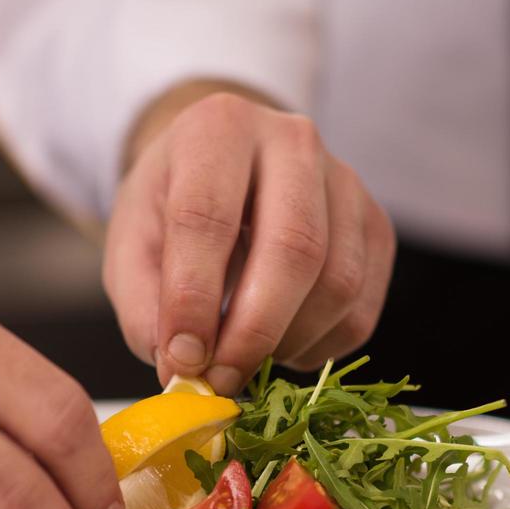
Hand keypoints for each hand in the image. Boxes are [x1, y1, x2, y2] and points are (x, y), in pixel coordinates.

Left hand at [104, 84, 395, 392]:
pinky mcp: (377, 226)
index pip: (208, 216)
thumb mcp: (132, 243)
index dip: (193, 297)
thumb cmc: (172, 205)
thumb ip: (144, 303)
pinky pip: (361, 308)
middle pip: (295, 248)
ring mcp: (347, 182)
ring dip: (288, 343)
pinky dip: (319, 347)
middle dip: (255, 331)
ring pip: (338, 283)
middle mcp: (294, 141)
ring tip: (245, 359)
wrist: (223, 170)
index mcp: (219, 128)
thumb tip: (182, 365)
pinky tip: (280, 345)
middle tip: (221, 380)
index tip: (182, 358)